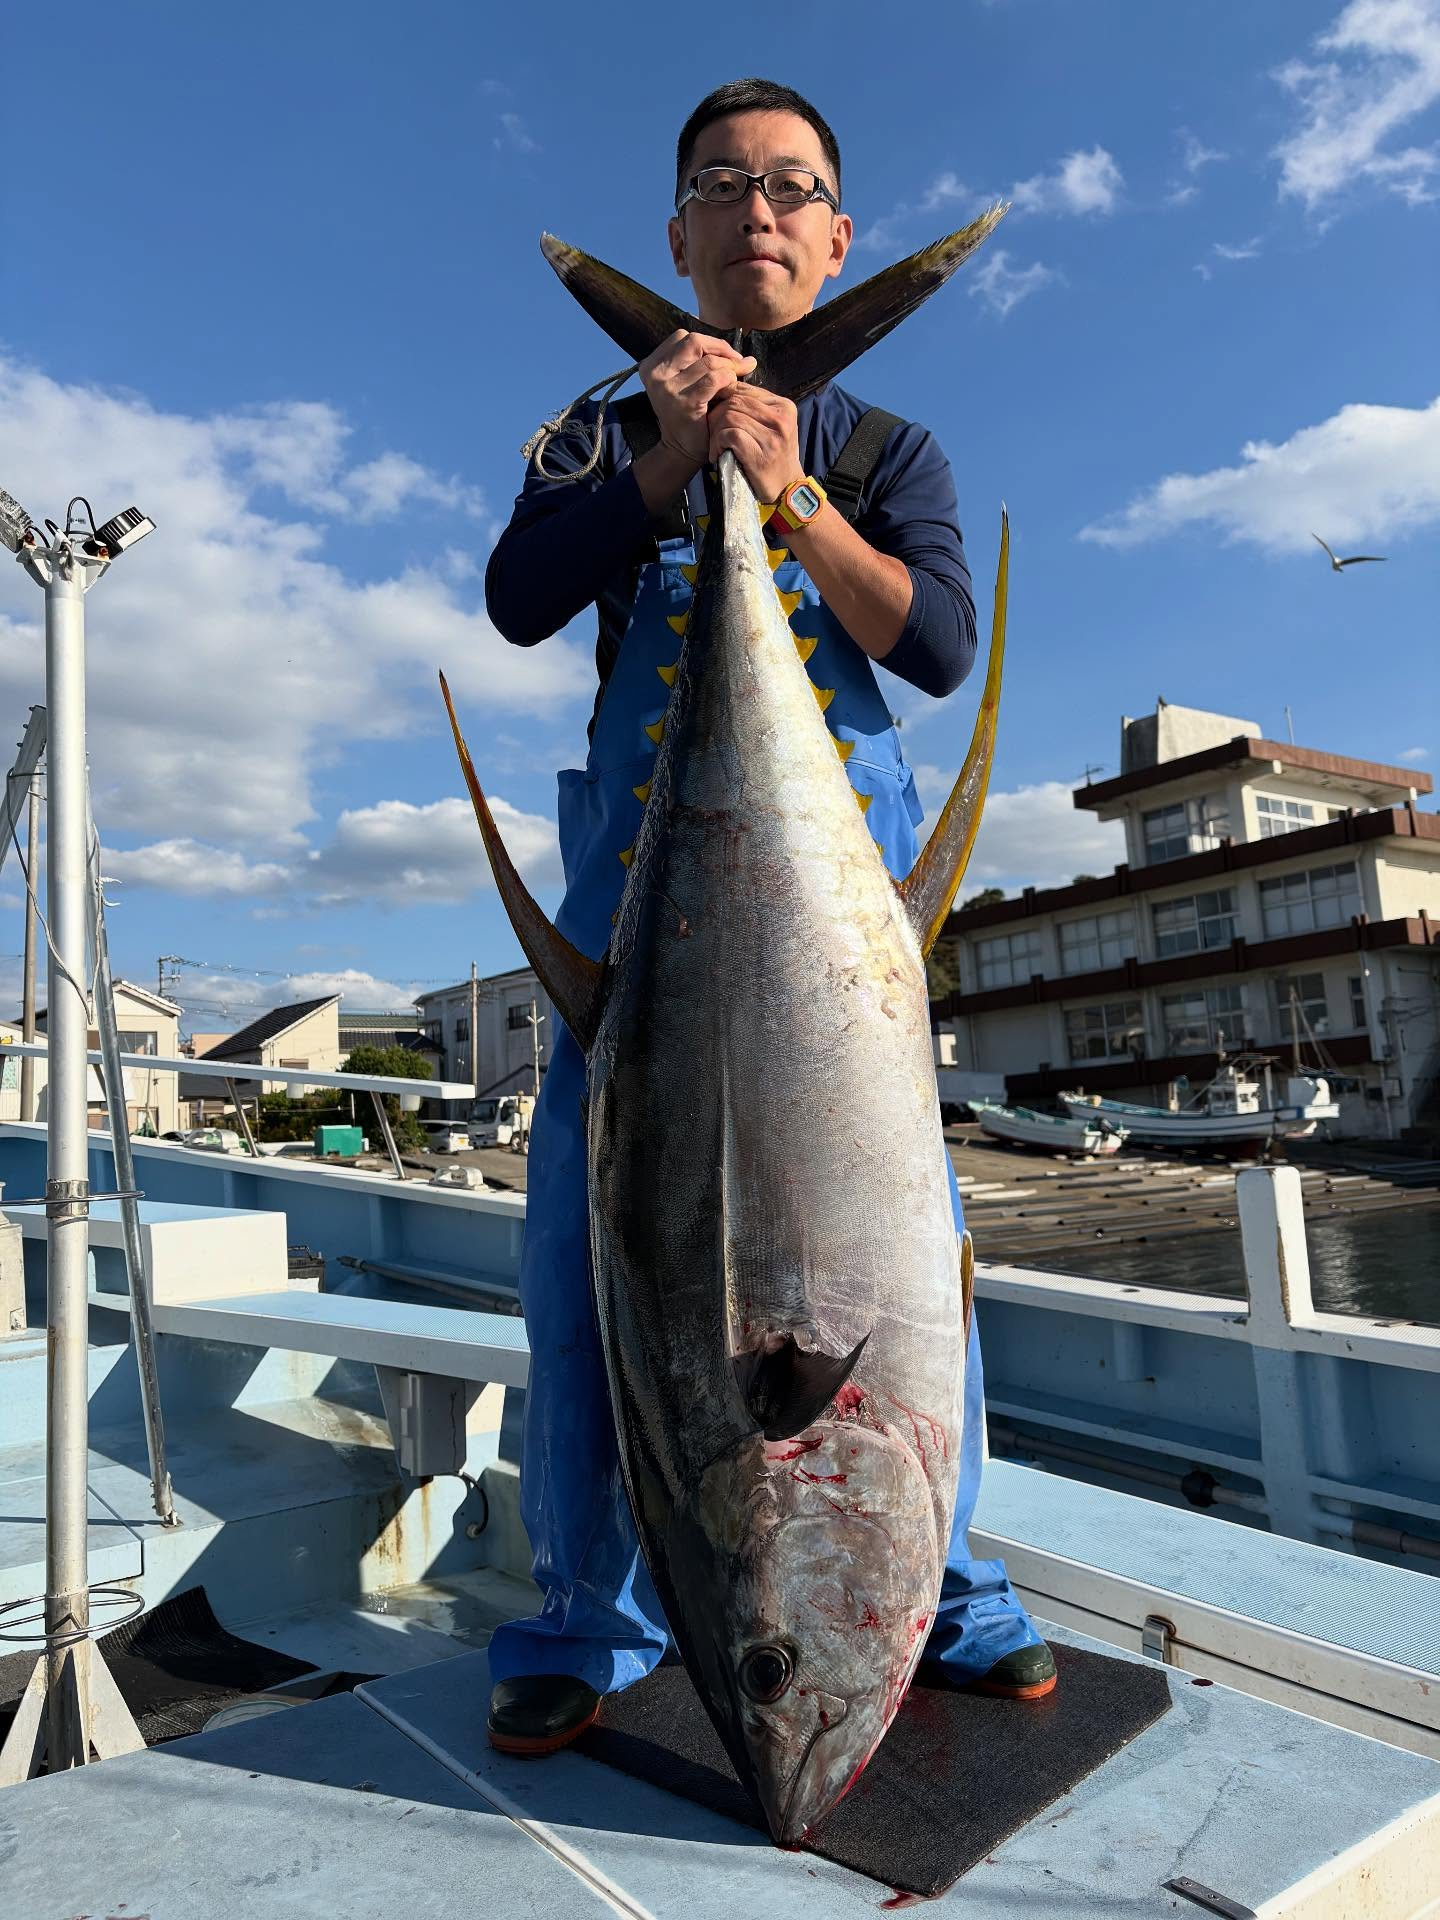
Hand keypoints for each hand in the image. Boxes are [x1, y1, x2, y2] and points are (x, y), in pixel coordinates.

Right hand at [639, 330, 756, 467]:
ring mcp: (668, 389)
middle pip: (695, 342)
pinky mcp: (685, 403)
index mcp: (651, 365)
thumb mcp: (688, 382)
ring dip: (728, 371)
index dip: (711, 343)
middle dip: (722, 352)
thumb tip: (746, 356)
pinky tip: (729, 394)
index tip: (727, 358)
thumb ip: (703, 362)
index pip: (684, 336)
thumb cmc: (690, 415)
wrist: (682, 451)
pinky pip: (715, 379)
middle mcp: (655, 374)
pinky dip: (729, 383)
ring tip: (731, 386)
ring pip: (709, 361)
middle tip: (739, 366)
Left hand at [706, 385, 804, 506]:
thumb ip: (756, 408)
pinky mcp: (760, 453)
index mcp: (784, 406)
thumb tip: (725, 390)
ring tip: (715, 445)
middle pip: (734, 401)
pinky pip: (729, 434)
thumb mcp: (773, 427)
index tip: (717, 415)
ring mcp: (772, 437)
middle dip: (716, 414)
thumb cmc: (774, 457)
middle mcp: (780, 418)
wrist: (787, 489)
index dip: (724, 398)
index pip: (744, 389)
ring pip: (730, 416)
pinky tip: (717, 453)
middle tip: (711, 431)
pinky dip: (717, 443)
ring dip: (715, 431)